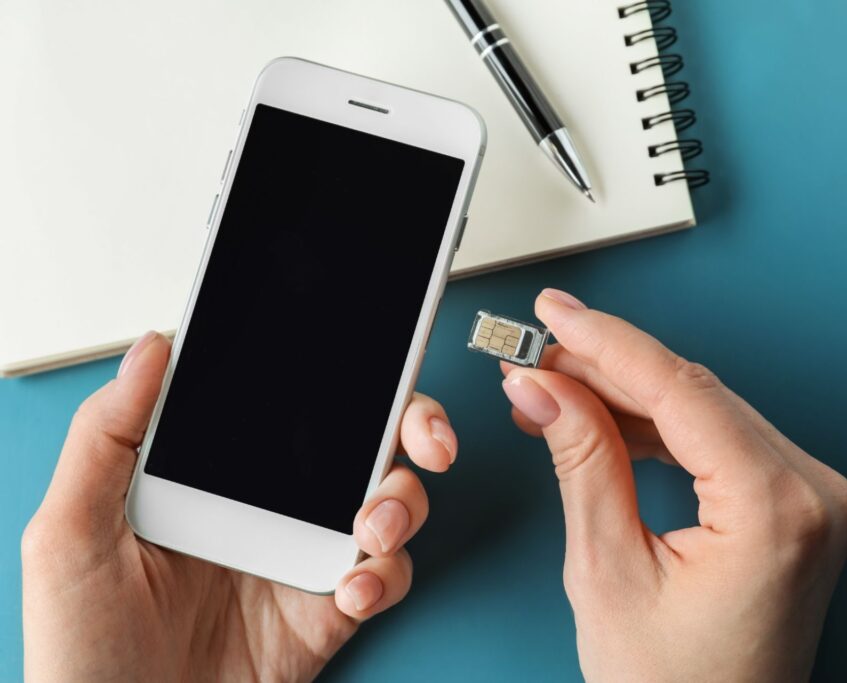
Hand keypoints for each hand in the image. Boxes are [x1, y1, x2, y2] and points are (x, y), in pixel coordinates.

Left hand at [22, 331, 458, 681]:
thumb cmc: (82, 651)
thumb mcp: (70, 535)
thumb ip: (106, 436)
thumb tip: (151, 348)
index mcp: (216, 473)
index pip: (290, 404)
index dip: (341, 376)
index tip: (374, 364)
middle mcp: (269, 506)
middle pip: (363, 443)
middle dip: (414, 427)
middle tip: (428, 442)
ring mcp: (303, 556)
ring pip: (390, 502)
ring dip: (403, 503)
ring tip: (372, 527)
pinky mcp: (327, 611)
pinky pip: (384, 576)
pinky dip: (385, 576)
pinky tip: (353, 590)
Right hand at [500, 290, 846, 682]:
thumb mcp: (608, 571)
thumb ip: (582, 462)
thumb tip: (547, 389)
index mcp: (775, 511)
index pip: (679, 391)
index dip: (606, 343)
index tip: (556, 315)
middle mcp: (812, 493)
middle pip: (693, 392)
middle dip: (607, 368)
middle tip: (539, 357)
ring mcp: (812, 497)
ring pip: (705, 409)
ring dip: (627, 395)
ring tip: (556, 392)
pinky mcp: (796, 504)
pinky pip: (720, 440)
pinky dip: (660, 427)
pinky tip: (605, 420)